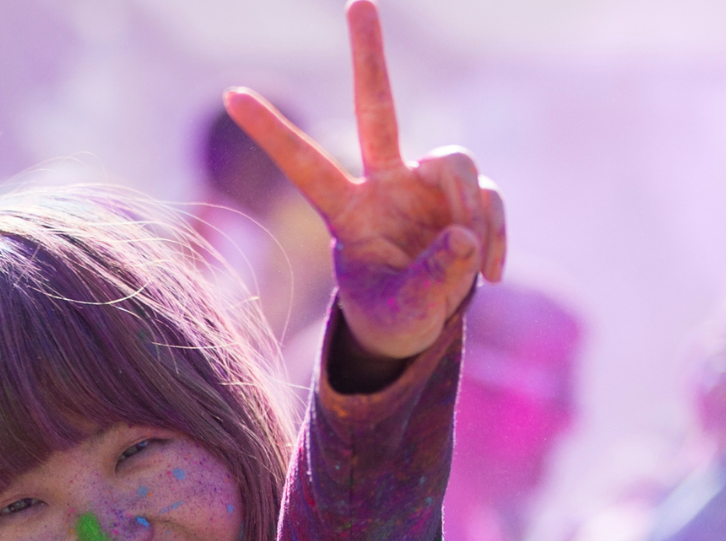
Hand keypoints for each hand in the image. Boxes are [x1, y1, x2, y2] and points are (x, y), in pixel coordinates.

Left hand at [223, 1, 505, 363]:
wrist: (423, 324)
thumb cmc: (393, 317)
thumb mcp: (405, 313)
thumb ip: (431, 281)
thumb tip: (464, 237)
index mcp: (346, 211)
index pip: (306, 165)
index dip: (272, 133)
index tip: (230, 95)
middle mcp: (384, 185)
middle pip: (377, 110)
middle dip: (369, 58)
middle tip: (358, 2)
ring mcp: (426, 186)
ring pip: (456, 162)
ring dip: (472, 210)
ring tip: (472, 263)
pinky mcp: (466, 198)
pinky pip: (490, 200)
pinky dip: (496, 236)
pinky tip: (491, 275)